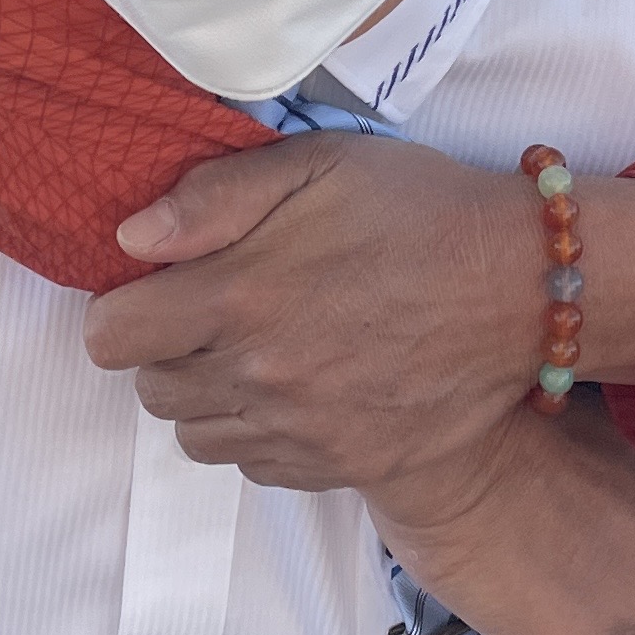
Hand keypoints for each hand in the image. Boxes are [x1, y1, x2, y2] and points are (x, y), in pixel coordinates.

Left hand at [90, 137, 634, 486]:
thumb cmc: (419, 212)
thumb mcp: (317, 166)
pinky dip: (257, 433)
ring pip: (195, 435)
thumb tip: (133, 239)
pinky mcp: (340, 469)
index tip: (159, 286)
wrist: (524, 289)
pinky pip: (254, 466)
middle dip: (166, 348)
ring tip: (255, 352)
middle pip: (150, 389)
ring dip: (207, 396)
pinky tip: (296, 390)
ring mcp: (300, 434)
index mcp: (238, 299)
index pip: (111, 337)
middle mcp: (258, 379)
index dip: (124, 308)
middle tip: (216, 311)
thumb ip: (213, 199)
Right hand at [360, 402, 634, 634]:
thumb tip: (585, 509)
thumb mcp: (588, 440)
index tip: (549, 549)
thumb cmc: (496, 426)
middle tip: (526, 579)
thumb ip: (610, 488)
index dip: (597, 570)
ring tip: (505, 598)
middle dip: (588, 617)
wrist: (447, 443)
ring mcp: (630, 618)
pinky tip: (501, 633)